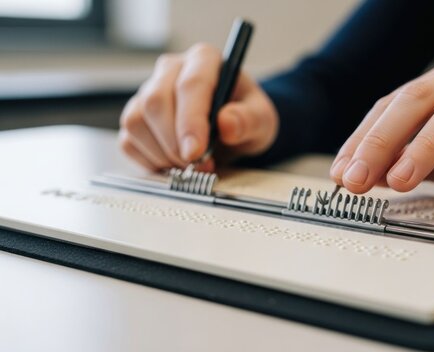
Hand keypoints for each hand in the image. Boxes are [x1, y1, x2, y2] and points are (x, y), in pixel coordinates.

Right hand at [119, 43, 277, 171]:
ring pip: (136, 121)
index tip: (196, 153)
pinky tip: (173, 164)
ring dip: (161, 154)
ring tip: (189, 166)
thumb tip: (227, 123)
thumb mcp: (262, 120)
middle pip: (155, 102)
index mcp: (204, 60)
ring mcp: (149, 91)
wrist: (232, 129)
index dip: (191, 122)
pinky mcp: (136, 115)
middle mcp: (172, 70)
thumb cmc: (246, 117)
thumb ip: (249, 120)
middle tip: (198, 166)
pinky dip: (149, 161)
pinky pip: (128, 140)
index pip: (190, 86)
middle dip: (175, 143)